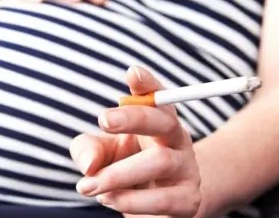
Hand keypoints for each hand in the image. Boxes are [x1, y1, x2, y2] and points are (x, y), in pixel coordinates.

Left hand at [70, 66, 201, 216]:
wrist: (156, 209)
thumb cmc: (125, 171)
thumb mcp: (102, 154)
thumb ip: (89, 149)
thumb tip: (90, 164)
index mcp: (157, 121)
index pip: (157, 97)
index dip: (148, 84)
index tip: (132, 73)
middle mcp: (176, 139)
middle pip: (163, 120)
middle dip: (134, 117)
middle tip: (103, 119)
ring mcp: (186, 168)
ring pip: (160, 161)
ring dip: (118, 174)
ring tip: (89, 186)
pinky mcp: (188, 200)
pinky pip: (162, 199)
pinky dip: (131, 201)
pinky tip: (109, 199)